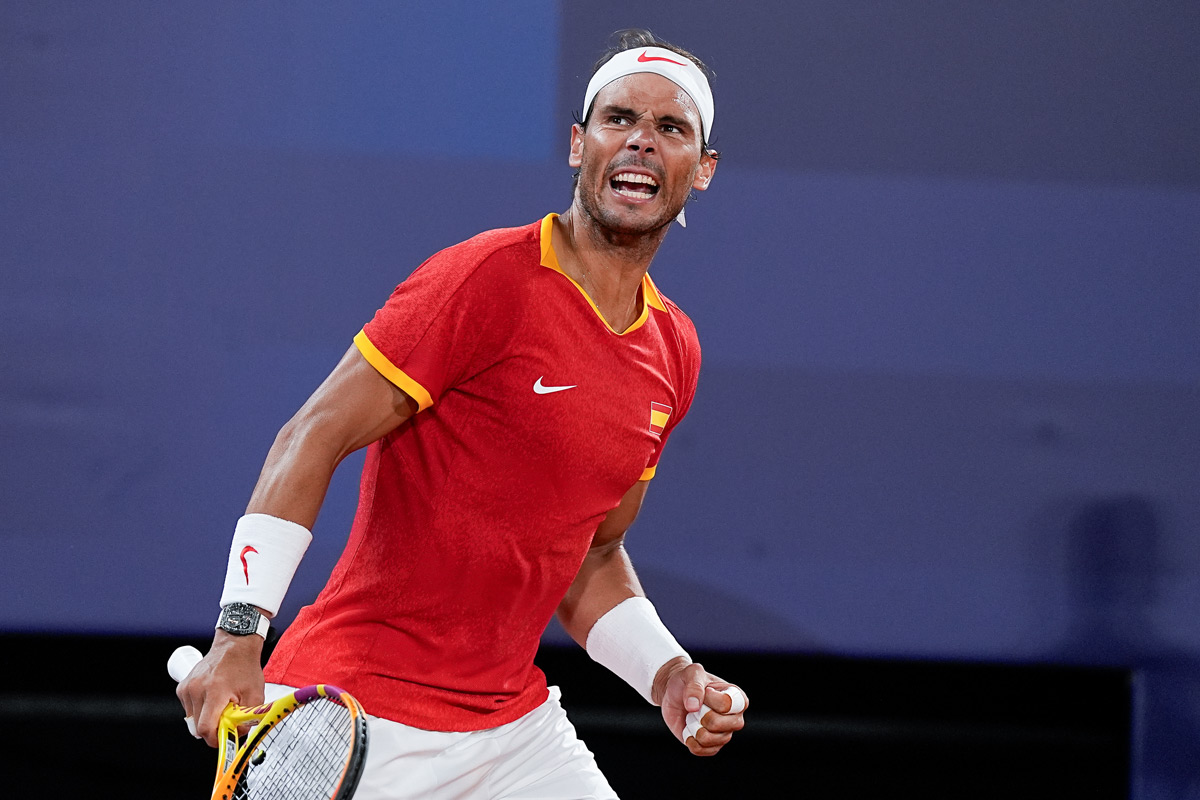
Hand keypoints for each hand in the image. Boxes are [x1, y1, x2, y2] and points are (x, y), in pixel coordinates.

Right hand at [175, 630, 265, 746]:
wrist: (234, 645)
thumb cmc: (245, 667)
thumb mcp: (255, 694)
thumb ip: (247, 718)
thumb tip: (238, 734)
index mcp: (215, 691)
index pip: (205, 728)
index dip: (214, 738)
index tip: (223, 739)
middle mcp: (197, 689)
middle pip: (197, 726)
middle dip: (212, 728)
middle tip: (226, 720)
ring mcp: (187, 687)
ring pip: (192, 719)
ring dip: (205, 718)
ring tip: (220, 705)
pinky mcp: (182, 686)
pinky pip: (188, 708)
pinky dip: (199, 709)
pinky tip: (211, 698)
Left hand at [655, 659, 747, 755]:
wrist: (673, 694)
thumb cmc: (687, 680)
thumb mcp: (691, 673)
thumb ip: (694, 685)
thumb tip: (694, 707)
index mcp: (738, 698)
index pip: (727, 705)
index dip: (710, 699)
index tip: (706, 691)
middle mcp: (735, 718)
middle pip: (718, 724)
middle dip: (700, 714)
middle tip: (696, 706)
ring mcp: (724, 734)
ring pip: (708, 739)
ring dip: (693, 726)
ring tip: (693, 716)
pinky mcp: (711, 746)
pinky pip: (700, 750)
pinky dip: (689, 739)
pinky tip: (689, 728)